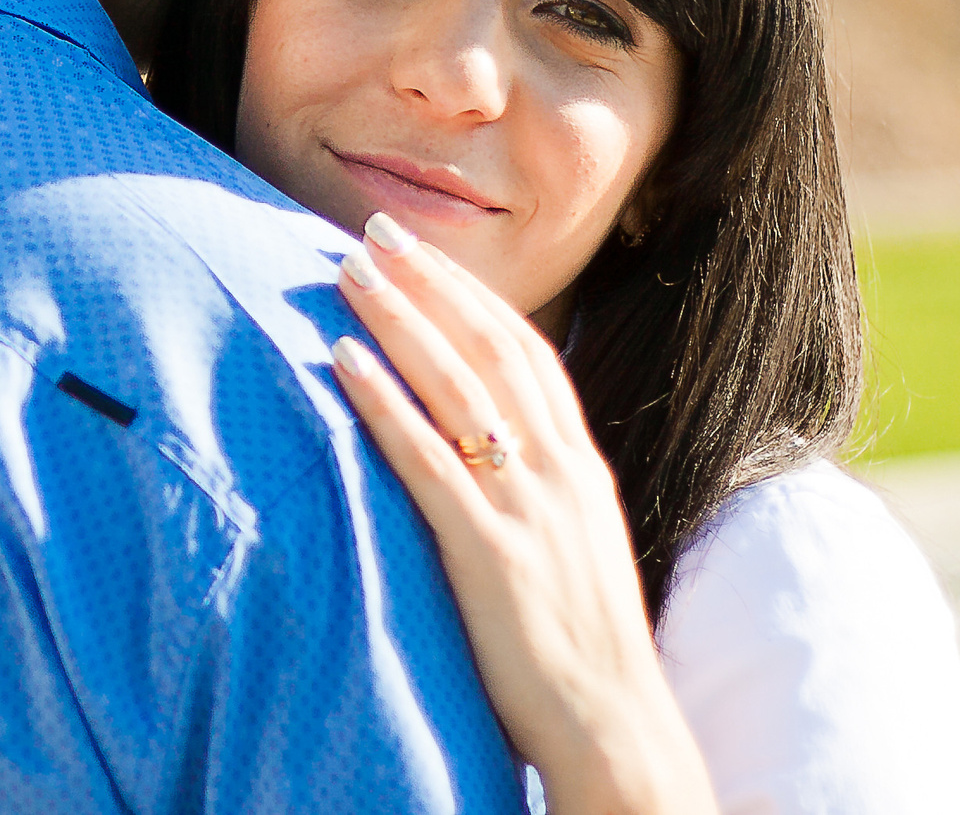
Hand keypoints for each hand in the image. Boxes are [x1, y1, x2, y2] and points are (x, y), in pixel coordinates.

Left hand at [331, 213, 717, 814]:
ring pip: (457, 387)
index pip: (525, 354)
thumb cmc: (580, 646)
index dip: (471, 295)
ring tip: (347, 271)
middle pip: (489, 349)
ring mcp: (527, 509)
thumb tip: (483, 447)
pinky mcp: (490, 553)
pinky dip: (384, 401)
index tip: (423, 248)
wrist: (617, 729)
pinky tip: (343, 359)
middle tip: (373, 229)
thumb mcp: (570, 547)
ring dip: (399, 319)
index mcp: (579, 468)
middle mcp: (559, 473)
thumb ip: (534, 490)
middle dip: (430, 282)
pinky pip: (427, 460)